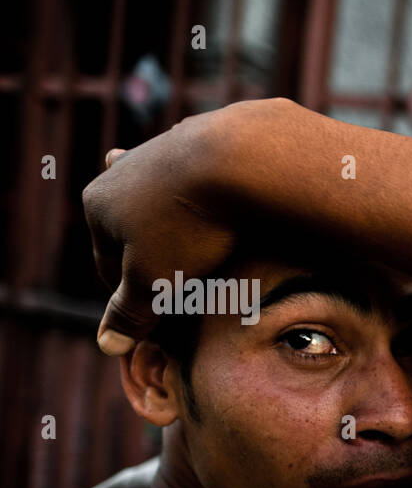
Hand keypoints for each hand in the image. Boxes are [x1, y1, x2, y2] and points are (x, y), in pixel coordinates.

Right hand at [82, 107, 243, 354]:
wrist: (237, 158)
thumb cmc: (188, 226)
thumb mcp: (154, 279)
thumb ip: (130, 312)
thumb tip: (108, 344)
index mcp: (98, 206)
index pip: (108, 266)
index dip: (135, 297)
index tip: (162, 319)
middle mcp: (121, 172)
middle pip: (134, 231)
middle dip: (153, 258)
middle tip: (176, 284)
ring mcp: (160, 153)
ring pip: (166, 206)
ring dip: (177, 227)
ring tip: (194, 247)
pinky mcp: (202, 142)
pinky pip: (201, 184)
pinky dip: (208, 200)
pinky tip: (222, 202)